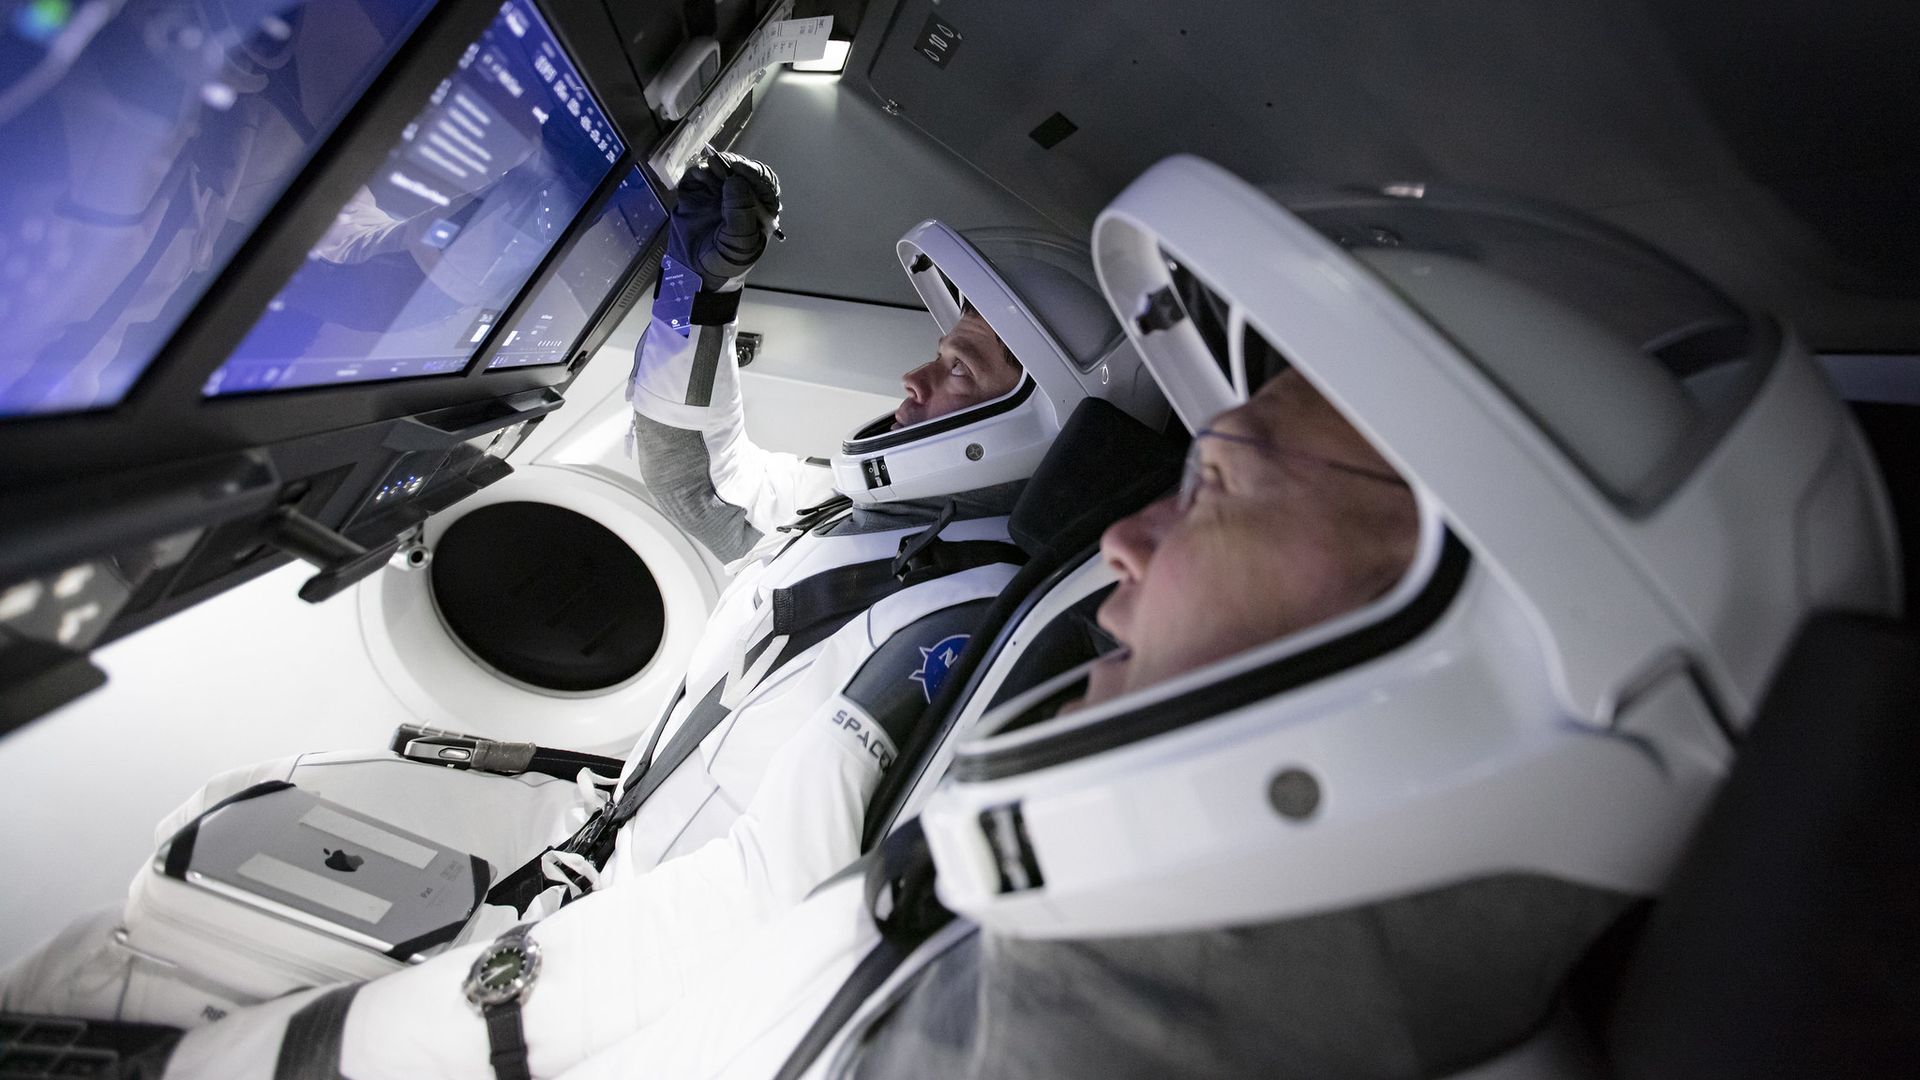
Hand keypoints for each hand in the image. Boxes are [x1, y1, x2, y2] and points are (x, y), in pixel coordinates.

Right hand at [669, 152, 781, 291]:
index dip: (754, 172)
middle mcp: (741, 196)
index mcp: (760, 207)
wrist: (696, 272)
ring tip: (709, 174)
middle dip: (733, 165)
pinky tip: (699, 178)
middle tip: (720, 167)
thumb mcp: (740, 242)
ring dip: (716, 166)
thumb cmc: (726, 260)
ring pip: (722, 167)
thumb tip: (735, 180)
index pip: (764, 182)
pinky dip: (699, 171)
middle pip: (743, 170)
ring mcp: (719, 192)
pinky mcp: (698, 191)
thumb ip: (740, 212)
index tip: (739, 170)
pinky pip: (700, 173)